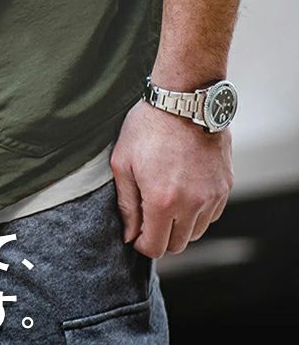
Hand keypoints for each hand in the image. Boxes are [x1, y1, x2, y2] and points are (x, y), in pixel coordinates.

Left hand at [110, 99, 233, 257]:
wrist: (184, 101)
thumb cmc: (148, 126)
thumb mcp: (122, 161)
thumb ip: (125, 203)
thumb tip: (129, 234)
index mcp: (161, 200)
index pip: (155, 247)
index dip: (142, 243)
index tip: (136, 231)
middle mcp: (191, 204)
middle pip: (177, 245)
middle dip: (160, 236)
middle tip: (149, 216)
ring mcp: (212, 196)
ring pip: (196, 232)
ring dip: (180, 225)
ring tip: (167, 200)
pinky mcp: (225, 186)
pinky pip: (211, 214)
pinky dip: (198, 212)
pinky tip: (184, 190)